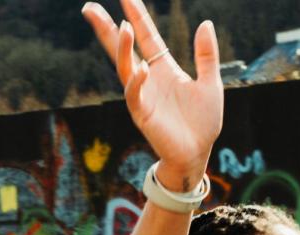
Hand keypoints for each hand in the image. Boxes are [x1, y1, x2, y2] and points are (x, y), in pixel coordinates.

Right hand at [82, 0, 222, 179]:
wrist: (197, 154)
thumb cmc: (203, 123)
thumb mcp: (210, 83)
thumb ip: (206, 55)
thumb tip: (205, 23)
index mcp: (163, 69)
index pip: (146, 36)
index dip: (137, 16)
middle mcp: (148, 80)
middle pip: (123, 48)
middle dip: (106, 29)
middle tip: (89, 8)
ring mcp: (143, 97)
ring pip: (125, 68)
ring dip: (122, 48)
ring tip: (123, 27)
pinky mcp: (143, 115)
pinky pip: (134, 96)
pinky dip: (136, 82)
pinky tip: (141, 69)